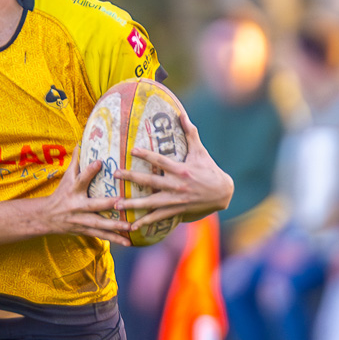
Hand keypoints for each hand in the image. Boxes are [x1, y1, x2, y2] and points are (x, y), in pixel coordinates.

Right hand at [40, 155, 132, 243]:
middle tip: (122, 201)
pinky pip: (102, 235)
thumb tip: (82, 141)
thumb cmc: (61, 193)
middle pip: (93, 205)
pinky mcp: (85, 230)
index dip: (89, 170)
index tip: (99, 162)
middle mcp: (77, 206)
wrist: (46, 217)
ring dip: (115, 226)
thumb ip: (76, 161)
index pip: (80, 179)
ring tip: (130, 226)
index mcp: (73, 191)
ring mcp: (81, 220)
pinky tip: (128, 242)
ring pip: (99, 224)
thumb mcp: (66, 177)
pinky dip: (115, 239)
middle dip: (106, 204)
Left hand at [123, 108, 234, 229]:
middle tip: (115, 174)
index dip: (146, 155)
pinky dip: (145, 222)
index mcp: (181, 169)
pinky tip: (132, 226)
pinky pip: (158, 217)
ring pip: (150, 203)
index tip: (131, 150)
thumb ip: (190, 133)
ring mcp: (175, 199)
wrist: (223, 193)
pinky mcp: (176, 210)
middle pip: (150, 181)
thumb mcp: (200, 151)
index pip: (160, 160)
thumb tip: (181, 113)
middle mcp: (176, 185)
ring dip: (132, 204)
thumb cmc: (209, 170)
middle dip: (131, 178)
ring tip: (115, 204)